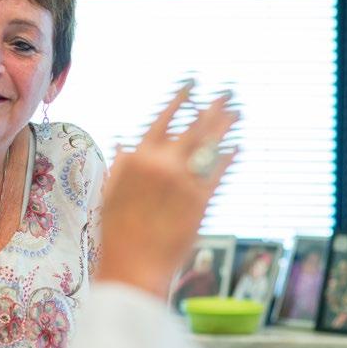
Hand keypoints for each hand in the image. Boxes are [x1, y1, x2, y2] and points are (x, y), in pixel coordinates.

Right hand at [96, 82, 237, 298]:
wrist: (134, 263)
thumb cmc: (116, 232)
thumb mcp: (109, 192)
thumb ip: (119, 165)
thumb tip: (123, 143)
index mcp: (136, 159)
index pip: (163, 120)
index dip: (180, 100)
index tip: (192, 85)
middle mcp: (161, 164)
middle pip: (193, 127)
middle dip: (212, 108)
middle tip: (227, 93)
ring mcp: (183, 180)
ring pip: (209, 144)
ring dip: (225, 126)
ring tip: (237, 112)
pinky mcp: (201, 199)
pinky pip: (219, 171)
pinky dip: (229, 157)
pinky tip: (237, 147)